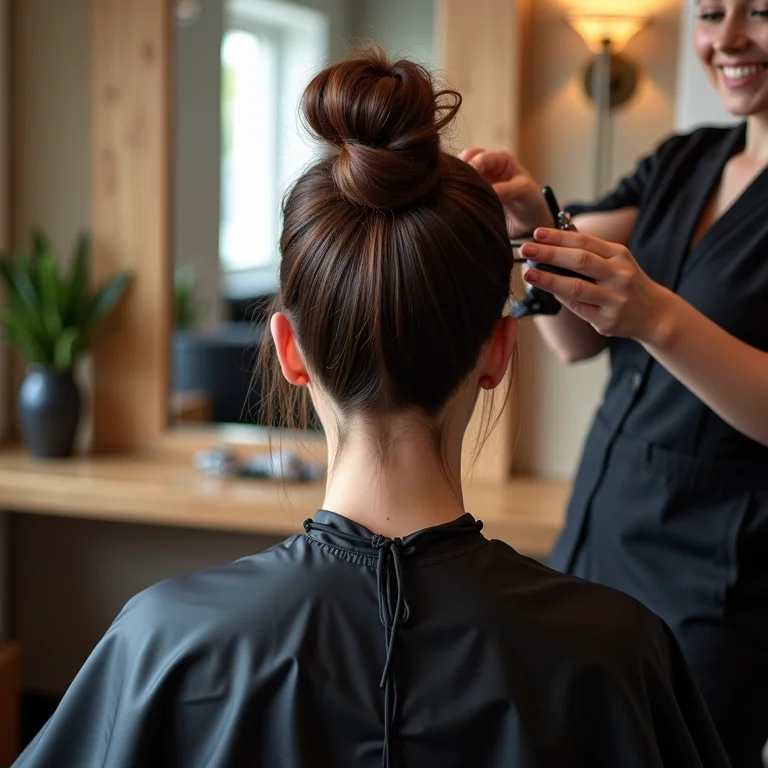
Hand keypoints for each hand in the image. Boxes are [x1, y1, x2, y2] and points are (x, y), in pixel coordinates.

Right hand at [459, 148, 553, 235]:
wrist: (530, 223)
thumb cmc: (531, 202)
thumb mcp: (523, 192)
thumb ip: (505, 189)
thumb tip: (486, 191)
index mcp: (500, 159)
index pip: (481, 157)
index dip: (472, 165)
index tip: (468, 179)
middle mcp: (487, 166)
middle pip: (466, 160)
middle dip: (459, 170)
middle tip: (455, 184)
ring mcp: (479, 180)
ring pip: (461, 174)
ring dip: (456, 181)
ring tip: (453, 192)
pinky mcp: (473, 194)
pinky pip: (461, 189)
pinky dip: (456, 192)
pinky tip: (454, 200)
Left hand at [520, 228, 673, 342]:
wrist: (653, 314)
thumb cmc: (624, 282)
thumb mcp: (614, 261)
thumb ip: (588, 253)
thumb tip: (549, 244)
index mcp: (618, 254)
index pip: (584, 241)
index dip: (559, 236)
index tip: (536, 233)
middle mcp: (619, 274)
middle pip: (579, 261)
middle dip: (550, 254)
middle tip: (525, 249)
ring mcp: (615, 299)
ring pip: (576, 287)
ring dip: (549, 280)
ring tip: (529, 274)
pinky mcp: (607, 320)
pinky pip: (578, 308)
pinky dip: (561, 299)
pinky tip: (547, 292)